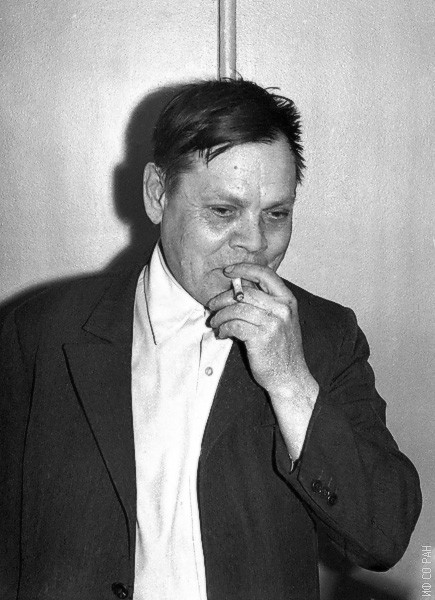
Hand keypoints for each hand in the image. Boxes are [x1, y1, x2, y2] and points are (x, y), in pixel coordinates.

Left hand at [208, 262, 316, 399]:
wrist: (290, 377)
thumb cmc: (281, 349)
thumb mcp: (281, 320)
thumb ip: (265, 303)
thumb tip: (237, 289)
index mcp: (288, 299)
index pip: (265, 274)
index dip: (244, 269)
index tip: (228, 271)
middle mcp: (282, 308)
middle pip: (245, 292)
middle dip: (223, 298)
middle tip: (212, 305)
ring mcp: (273, 323)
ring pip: (236, 309)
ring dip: (220, 316)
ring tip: (215, 323)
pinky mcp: (262, 337)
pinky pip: (234, 325)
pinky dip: (223, 328)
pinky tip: (222, 334)